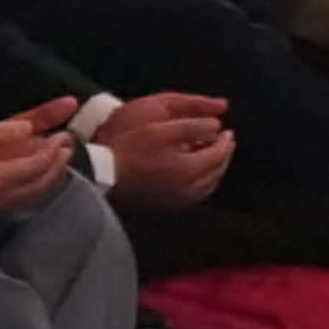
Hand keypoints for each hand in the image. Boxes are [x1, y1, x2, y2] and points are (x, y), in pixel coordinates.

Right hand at [0, 103, 77, 213]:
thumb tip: (28, 128)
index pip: (33, 164)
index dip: (51, 149)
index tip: (64, 132)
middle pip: (38, 181)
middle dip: (57, 161)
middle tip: (68, 141)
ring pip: (32, 192)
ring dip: (51, 174)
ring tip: (61, 156)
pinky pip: (21, 199)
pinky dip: (36, 186)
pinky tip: (38, 175)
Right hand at [97, 92, 234, 206]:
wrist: (102, 173)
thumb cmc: (128, 147)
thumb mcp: (159, 127)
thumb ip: (192, 125)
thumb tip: (216, 125)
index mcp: (190, 168)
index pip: (220, 153)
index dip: (225, 139)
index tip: (226, 129)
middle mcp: (190, 188)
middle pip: (218, 170)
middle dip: (223, 154)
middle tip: (222, 141)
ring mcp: (179, 199)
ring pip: (209, 184)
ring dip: (214, 168)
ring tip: (211, 155)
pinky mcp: (168, 204)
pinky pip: (196, 193)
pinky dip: (202, 181)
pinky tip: (195, 173)